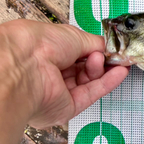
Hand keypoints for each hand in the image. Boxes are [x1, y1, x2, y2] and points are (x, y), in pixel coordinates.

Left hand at [0, 19, 128, 128]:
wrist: (24, 68)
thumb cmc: (37, 45)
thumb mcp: (73, 35)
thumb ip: (94, 43)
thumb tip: (107, 46)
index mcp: (44, 51)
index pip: (75, 52)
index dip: (94, 49)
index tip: (111, 48)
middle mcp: (49, 72)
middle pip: (83, 68)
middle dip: (100, 60)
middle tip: (114, 54)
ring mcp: (57, 91)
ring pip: (88, 81)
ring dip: (103, 69)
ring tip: (111, 60)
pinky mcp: (66, 107)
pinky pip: (91, 94)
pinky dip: (107, 83)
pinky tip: (120, 72)